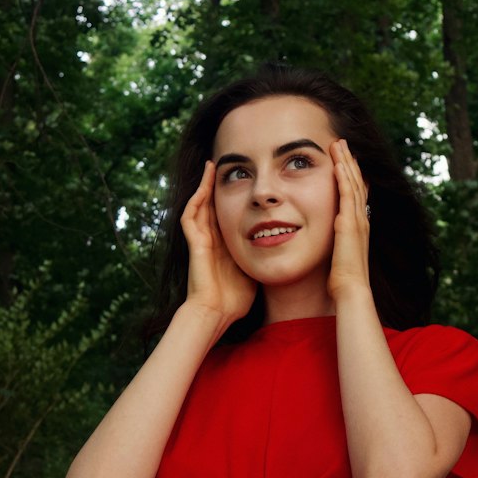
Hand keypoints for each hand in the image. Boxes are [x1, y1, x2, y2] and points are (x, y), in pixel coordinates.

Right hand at [180, 160, 256, 325]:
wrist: (217, 313)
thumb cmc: (236, 298)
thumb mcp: (256, 268)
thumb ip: (265, 255)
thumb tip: (287, 245)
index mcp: (224, 244)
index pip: (228, 212)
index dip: (233, 196)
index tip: (245, 180)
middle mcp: (211, 239)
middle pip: (212, 204)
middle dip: (216, 184)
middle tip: (224, 164)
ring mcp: (201, 240)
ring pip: (199, 205)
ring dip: (204, 185)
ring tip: (211, 166)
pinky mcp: (195, 244)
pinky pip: (190, 216)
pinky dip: (196, 199)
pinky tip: (204, 185)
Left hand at [328, 139, 371, 302]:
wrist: (351, 290)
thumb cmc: (342, 279)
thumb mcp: (338, 255)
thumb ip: (335, 244)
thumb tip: (327, 241)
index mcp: (358, 225)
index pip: (356, 193)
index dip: (351, 174)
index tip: (345, 159)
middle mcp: (360, 219)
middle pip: (357, 182)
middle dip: (350, 161)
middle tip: (343, 142)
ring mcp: (357, 220)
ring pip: (353, 183)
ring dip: (346, 162)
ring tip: (339, 144)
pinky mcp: (349, 224)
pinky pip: (347, 195)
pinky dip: (344, 178)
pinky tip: (338, 163)